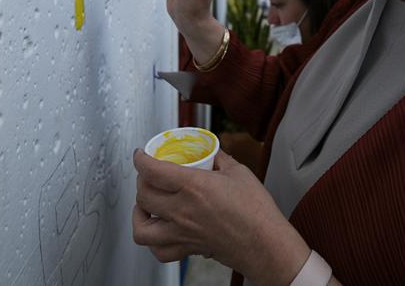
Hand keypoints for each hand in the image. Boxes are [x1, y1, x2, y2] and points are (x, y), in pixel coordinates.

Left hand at [132, 150, 309, 285]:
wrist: (265, 244)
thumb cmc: (256, 212)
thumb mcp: (239, 172)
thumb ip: (220, 159)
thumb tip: (212, 152)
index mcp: (193, 187)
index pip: (152, 171)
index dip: (140, 160)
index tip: (140, 155)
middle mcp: (183, 211)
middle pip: (143, 196)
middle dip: (141, 182)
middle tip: (148, 176)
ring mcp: (183, 233)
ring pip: (142, 229)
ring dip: (139, 214)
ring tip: (146, 206)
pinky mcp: (188, 249)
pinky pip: (159, 251)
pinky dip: (152, 242)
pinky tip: (159, 231)